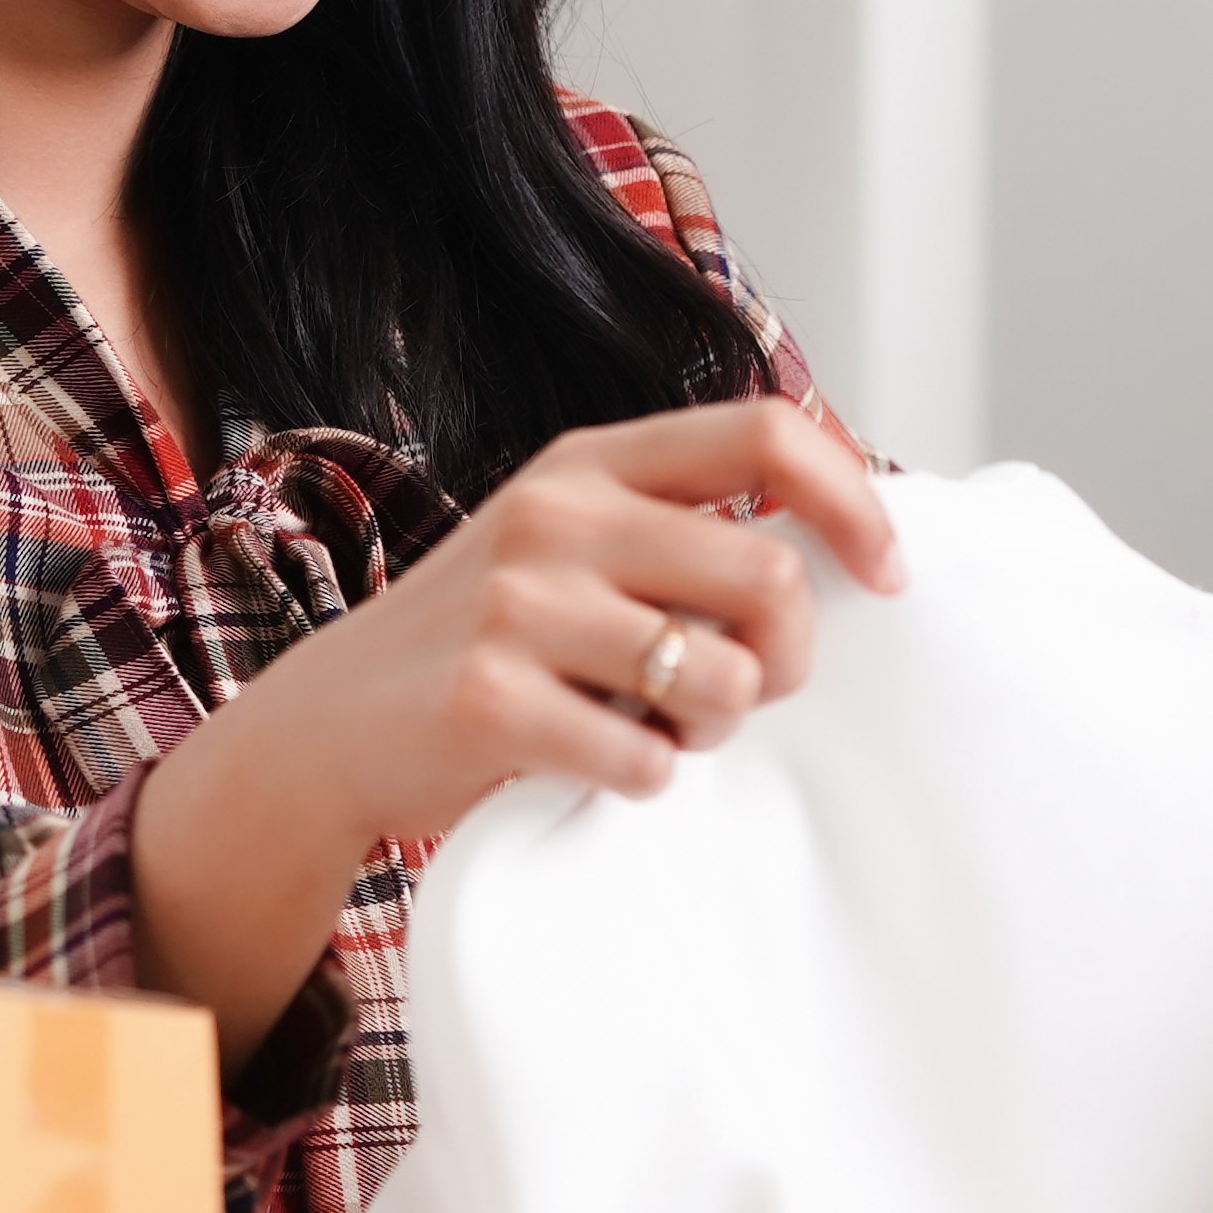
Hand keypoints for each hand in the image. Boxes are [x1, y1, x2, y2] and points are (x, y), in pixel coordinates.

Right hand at [130, 399, 899, 1053]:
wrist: (326, 726)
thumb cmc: (486, 639)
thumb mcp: (570, 542)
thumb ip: (678, 531)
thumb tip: (841, 552)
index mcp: (593, 460)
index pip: (767, 432)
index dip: (854, 501)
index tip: (886, 574)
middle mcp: (557, 513)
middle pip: (770, 576)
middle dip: (788, 658)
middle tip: (744, 693)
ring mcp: (516, 604)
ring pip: (721, 678)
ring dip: (714, 729)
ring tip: (659, 729)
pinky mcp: (487, 700)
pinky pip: (644, 760)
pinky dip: (644, 780)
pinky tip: (596, 764)